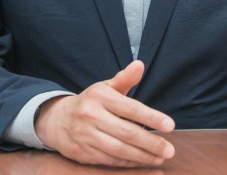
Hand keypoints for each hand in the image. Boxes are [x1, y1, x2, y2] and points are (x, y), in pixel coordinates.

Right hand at [34, 60, 175, 166]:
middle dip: (151, 143)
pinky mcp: (82, 153)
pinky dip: (128, 163)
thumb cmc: (90, 103)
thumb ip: (124, 79)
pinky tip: (142, 162)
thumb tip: (140, 64)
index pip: (130, 108)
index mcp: (99, 96)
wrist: (56, 120)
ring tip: (160, 158)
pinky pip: (109, 160)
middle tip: (170, 150)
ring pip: (119, 150)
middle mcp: (90, 115)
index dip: (151, 117)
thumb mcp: (104, 88)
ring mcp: (84, 135)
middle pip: (126, 132)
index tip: (169, 125)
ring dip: (142, 156)